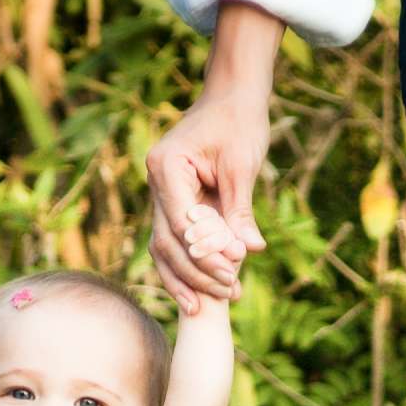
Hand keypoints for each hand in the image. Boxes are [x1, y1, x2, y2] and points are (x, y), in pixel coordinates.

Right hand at [148, 1, 280, 315]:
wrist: (232, 98)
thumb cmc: (239, 122)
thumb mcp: (242, 164)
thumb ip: (240, 209)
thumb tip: (249, 251)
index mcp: (166, 166)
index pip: (180, 221)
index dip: (205, 251)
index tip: (233, 270)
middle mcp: (156, 182)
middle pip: (167, 241)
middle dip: (196, 272)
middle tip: (229, 293)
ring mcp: (159, 194)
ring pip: (164, 247)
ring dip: (186, 278)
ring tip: (208, 307)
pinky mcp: (171, 203)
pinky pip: (173, 241)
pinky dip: (185, 267)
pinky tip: (198, 294)